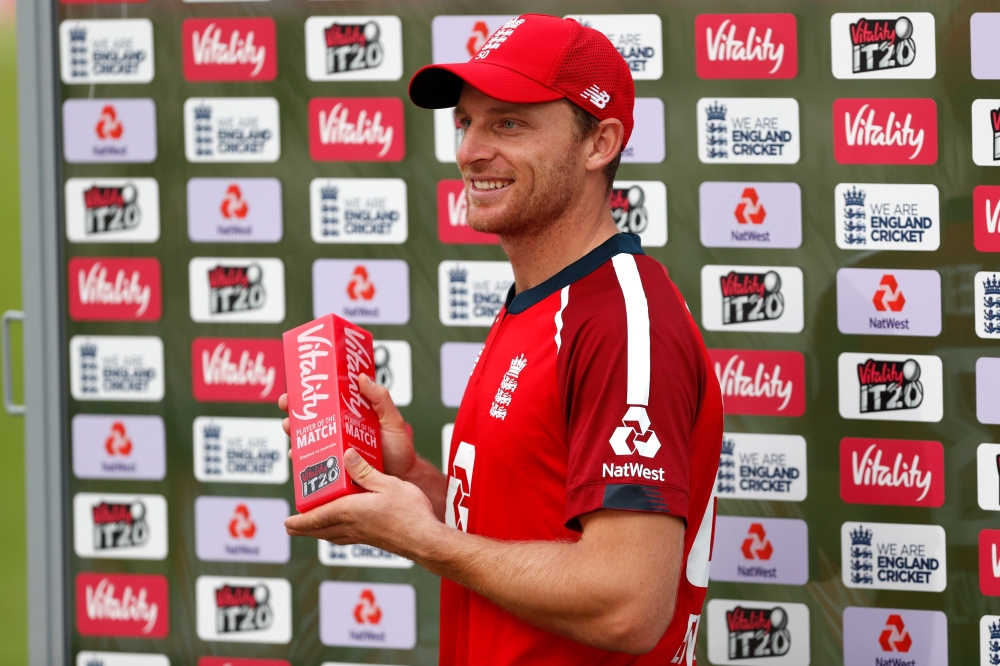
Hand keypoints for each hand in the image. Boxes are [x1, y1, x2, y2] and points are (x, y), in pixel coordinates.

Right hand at [278, 374, 416, 479]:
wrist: (404, 477)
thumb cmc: (399, 448)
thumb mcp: (391, 418)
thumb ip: (380, 398)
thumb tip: (362, 376)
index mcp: (350, 416)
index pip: (325, 402)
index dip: (308, 393)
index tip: (297, 386)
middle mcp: (339, 433)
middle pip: (309, 420)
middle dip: (294, 412)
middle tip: (288, 406)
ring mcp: (335, 451)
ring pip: (307, 441)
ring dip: (294, 433)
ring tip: (290, 428)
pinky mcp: (334, 469)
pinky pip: (314, 464)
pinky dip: (303, 460)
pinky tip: (298, 456)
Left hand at [284, 447, 442, 557]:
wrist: (427, 540)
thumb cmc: (410, 513)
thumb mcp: (388, 484)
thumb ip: (365, 471)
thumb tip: (346, 455)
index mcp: (351, 511)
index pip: (317, 517)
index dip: (300, 520)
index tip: (286, 522)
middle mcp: (352, 526)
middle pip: (320, 530)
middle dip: (304, 528)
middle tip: (291, 526)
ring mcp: (363, 536)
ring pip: (332, 536)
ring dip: (318, 532)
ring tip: (311, 527)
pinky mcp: (374, 540)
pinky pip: (346, 538)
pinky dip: (336, 535)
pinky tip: (342, 530)